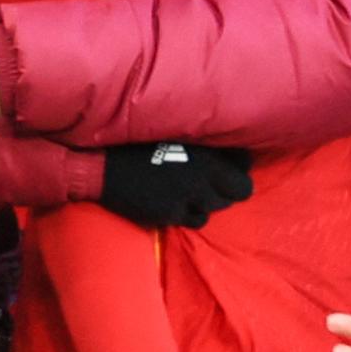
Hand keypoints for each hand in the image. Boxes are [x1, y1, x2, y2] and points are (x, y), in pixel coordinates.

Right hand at [99, 142, 253, 228]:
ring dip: (210, 199)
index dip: (239, 167)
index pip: (245, 167)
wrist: (105, 165)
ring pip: (217, 207)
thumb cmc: (140, 141)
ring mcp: (187, 199)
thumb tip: (230, 146)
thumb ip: (204, 143)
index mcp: (206, 153)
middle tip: (215, 181)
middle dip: (230, 187)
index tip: (230, 164)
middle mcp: (202, 177)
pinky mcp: (171, 215)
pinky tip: (180, 201)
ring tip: (193, 189)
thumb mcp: (177, 132)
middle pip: (240, 191)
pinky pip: (196, 219)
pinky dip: (192, 212)